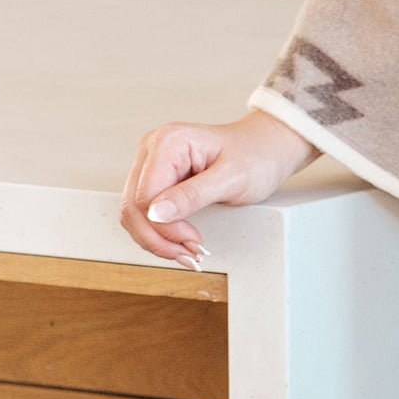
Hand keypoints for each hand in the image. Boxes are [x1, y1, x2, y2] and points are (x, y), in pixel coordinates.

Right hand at [120, 111, 316, 268]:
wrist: (265, 149)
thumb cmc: (255, 157)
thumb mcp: (231, 179)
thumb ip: (192, 195)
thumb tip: (156, 213)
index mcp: (169, 142)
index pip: (145, 196)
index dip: (165, 227)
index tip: (194, 241)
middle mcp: (153, 148)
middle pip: (133, 207)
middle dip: (159, 239)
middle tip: (191, 256)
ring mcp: (151, 162)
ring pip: (134, 213)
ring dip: (158, 240)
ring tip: (189, 253)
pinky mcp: (156, 177)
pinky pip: (145, 211)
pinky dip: (160, 232)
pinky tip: (181, 242)